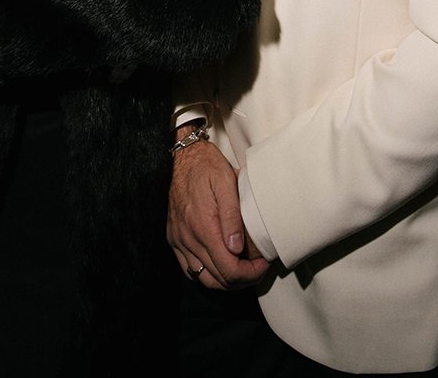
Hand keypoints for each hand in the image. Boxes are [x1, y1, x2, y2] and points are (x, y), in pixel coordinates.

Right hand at [167, 141, 270, 289]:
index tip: (263, 264)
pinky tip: (219, 265)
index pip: (229, 270)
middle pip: (218, 280)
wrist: (182, 156)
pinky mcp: (174, 239)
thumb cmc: (207, 166)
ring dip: (225, 281)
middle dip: (242, 279)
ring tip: (242, 270)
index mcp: (203, 226)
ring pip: (203, 279)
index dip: (250, 274)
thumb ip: (231, 215)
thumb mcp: (226, 181)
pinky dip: (207, 274)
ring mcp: (179, 240)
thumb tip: (236, 248)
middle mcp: (188, 238)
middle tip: (258, 268)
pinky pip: (189, 269)